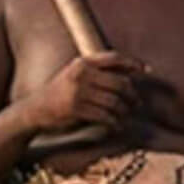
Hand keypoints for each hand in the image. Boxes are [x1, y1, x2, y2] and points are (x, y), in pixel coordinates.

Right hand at [26, 50, 143, 133]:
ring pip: (115, 102)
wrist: (37, 108)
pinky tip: (117, 126)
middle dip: (133, 95)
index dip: (132, 63)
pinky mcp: (77, 109)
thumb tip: (129, 74)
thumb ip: (97, 72)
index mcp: (82, 63)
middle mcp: (81, 74)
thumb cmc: (60, 92)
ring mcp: (78, 92)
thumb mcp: (75, 74)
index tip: (146, 70)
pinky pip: (105, 116)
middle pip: (120, 83)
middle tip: (137, 103)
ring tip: (126, 116)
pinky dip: (115, 123)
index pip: (113, 58)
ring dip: (125, 112)